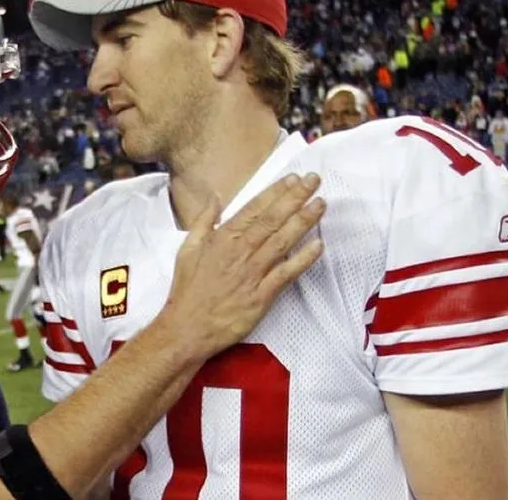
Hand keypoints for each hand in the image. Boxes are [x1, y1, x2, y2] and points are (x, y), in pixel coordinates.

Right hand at [159, 172, 324, 361]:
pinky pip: (286, 274)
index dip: (275, 193)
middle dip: (295, 198)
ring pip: (282, 242)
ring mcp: (252, 274)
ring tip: (320, 204)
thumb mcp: (187, 249)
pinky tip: (319, 245)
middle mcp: (240, 252)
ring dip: (303, 221)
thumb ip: (203, 220)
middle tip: (314, 180)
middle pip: (272, 220)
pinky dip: (303, 259)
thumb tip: (214, 197)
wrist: (187, 328)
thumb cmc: (187, 290)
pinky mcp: (261, 296)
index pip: (254, 209)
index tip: (292, 178)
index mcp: (222, 239)